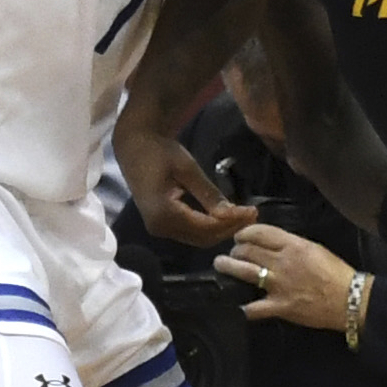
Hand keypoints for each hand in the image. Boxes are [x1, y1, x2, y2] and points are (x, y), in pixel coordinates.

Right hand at [117, 120, 256, 246]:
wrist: (134, 147)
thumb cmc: (159, 151)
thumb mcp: (187, 168)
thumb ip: (208, 193)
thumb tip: (232, 214)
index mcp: (163, 213)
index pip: (206, 226)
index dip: (231, 221)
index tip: (253, 211)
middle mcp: (159, 227)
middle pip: (203, 238)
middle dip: (229, 228)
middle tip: (252, 214)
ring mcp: (159, 228)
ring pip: (198, 238)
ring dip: (221, 230)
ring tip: (243, 216)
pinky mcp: (162, 224)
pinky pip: (190, 233)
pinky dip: (210, 227)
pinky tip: (225, 216)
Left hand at [215, 223, 355, 328]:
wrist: (350, 299)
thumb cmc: (336, 272)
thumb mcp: (315, 249)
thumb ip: (292, 245)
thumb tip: (274, 244)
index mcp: (292, 245)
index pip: (259, 232)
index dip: (244, 232)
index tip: (240, 236)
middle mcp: (281, 262)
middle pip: (247, 250)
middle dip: (235, 249)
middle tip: (232, 252)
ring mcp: (277, 285)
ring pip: (243, 271)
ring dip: (227, 266)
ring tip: (220, 265)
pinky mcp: (279, 306)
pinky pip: (253, 307)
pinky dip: (242, 307)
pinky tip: (235, 306)